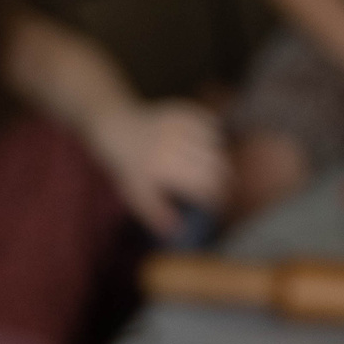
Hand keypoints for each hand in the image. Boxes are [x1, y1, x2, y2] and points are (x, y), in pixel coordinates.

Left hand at [87, 100, 230, 237]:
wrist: (120, 130)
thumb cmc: (131, 169)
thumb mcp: (138, 197)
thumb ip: (158, 216)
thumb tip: (180, 232)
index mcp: (164, 167)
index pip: (205, 185)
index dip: (216, 197)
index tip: (217, 205)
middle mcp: (174, 144)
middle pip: (216, 165)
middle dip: (223, 180)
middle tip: (221, 189)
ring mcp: (180, 125)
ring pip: (217, 144)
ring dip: (219, 158)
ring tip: (213, 169)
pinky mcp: (185, 111)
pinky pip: (211, 125)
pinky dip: (213, 138)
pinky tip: (206, 147)